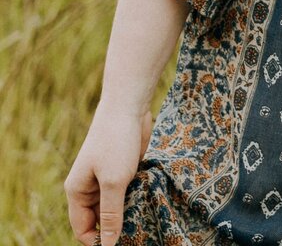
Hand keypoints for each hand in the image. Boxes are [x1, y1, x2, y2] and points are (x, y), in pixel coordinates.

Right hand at [64, 102, 152, 245]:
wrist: (128, 106)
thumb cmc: (116, 141)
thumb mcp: (114, 181)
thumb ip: (111, 214)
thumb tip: (108, 245)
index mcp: (77, 191)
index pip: (82, 229)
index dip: (98, 241)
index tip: (121, 243)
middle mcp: (89, 187)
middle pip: (99, 219)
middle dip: (116, 227)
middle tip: (137, 232)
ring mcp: (106, 178)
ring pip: (115, 206)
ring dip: (128, 212)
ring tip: (144, 217)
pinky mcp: (123, 170)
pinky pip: (127, 192)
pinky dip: (136, 197)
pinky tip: (149, 200)